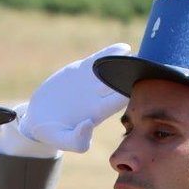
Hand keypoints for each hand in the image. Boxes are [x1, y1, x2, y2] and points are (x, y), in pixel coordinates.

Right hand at [0, 43, 130, 158]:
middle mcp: (98, 96)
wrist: (38, 117)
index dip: (129, 93)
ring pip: (112, 70)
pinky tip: (124, 48)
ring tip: (141, 54)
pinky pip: (98, 60)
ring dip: (126, 62)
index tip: (140, 86)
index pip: (118, 101)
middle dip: (135, 76)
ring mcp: (91, 82)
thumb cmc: (51, 133)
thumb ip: (76, 140)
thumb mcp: (60, 139)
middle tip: (151, 67)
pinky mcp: (81, 71)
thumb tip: (89, 125)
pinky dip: (110, 54)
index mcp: (97, 112)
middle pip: (120, 84)